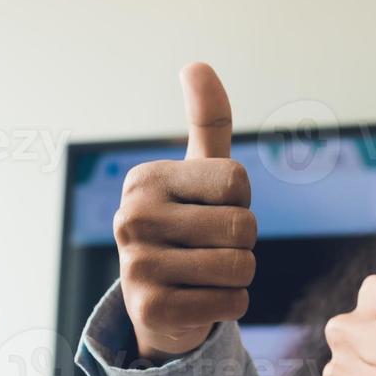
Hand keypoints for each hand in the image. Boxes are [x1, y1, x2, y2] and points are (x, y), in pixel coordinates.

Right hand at [116, 64, 257, 361]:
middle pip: (243, 226)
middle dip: (243, 242)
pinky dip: (230, 305)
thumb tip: (196, 64)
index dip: (240, 200)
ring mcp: (137, 267)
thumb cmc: (187, 228)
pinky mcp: (152, 311)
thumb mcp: (199, 174)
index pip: (237, 181)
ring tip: (206, 274)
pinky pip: (232, 303)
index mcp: (145, 179)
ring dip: (239, 276)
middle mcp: (132, 218)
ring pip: (241, 266)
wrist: (158, 306)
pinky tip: (200, 301)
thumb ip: (208, 122)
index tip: (211, 211)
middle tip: (211, 248)